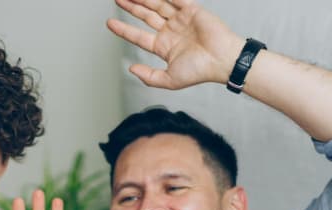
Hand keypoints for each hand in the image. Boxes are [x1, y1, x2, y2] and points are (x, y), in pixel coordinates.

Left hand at [107, 0, 244, 89]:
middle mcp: (171, 31)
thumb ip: (149, 77)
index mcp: (164, 47)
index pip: (139, 36)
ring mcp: (180, 20)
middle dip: (131, 7)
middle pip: (146, 16)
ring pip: (157, 5)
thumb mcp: (169, 80)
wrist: (221, 60)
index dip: (124, 30)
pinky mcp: (191, 9)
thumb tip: (131, 69)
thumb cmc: (200, 71)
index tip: (110, 24)